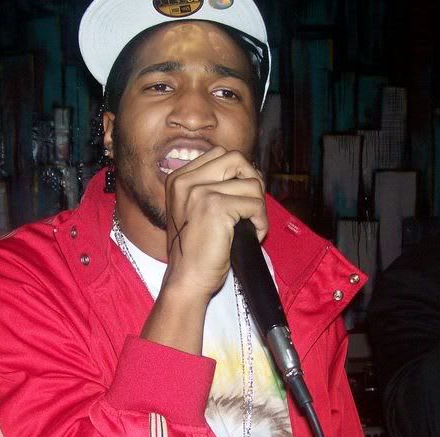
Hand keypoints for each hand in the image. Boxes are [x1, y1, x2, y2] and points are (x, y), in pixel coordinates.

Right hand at [162, 146, 267, 298]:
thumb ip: (212, 188)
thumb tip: (250, 173)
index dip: (239, 172)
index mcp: (178, 179)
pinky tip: (252, 236)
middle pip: (236, 158)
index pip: (219, 154)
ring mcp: (200, 192)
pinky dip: (261, 222)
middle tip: (253, 206)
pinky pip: (255, 204)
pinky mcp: (216, 207)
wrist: (187, 279)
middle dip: (252, 180)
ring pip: (251, 183)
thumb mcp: (195, 211)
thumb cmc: (195, 251)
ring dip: (259, 207)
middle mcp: (185, 181)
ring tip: (251, 227)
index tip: (243, 196)